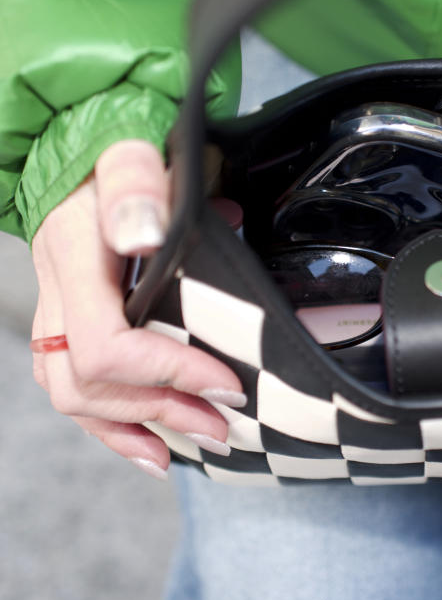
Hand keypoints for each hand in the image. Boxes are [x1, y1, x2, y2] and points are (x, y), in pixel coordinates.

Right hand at [30, 140, 244, 479]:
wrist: (84, 153)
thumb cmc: (118, 153)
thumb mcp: (132, 151)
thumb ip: (136, 184)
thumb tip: (144, 235)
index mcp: (74, 258)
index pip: (107, 345)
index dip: (167, 372)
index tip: (228, 382)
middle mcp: (56, 297)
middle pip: (90, 385)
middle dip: (163, 410)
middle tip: (225, 424)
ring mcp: (55, 317)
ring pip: (76, 398)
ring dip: (140, 426)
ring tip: (198, 442)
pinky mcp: (65, 327)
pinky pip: (73, 392)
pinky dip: (112, 426)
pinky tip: (151, 447)